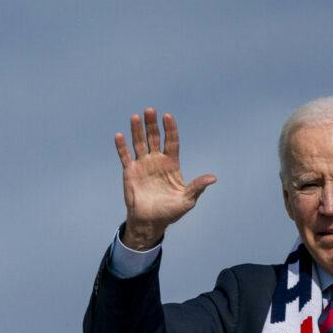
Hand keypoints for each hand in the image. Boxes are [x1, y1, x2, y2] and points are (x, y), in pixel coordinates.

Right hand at [114, 108, 216, 249]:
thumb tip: (213, 178)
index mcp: (171, 164)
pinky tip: (119, 135)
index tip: (167, 116)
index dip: (170, 129)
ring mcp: (142, 165)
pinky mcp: (130, 172)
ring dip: (137, 130)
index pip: (171, 141)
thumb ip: (197, 187)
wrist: (150, 221)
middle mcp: (157, 161)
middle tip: (150, 110)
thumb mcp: (187, 199)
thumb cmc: (170, 211)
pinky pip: (125, 156)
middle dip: (152, 124)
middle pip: (154, 138)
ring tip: (135, 117)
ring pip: (139, 143)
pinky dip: (122, 146)